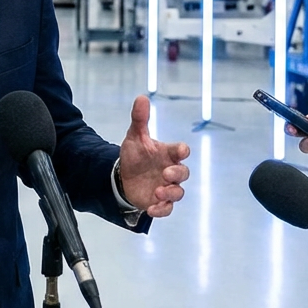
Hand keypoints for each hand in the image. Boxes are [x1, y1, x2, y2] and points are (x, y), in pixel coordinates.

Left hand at [117, 96, 190, 217]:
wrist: (123, 176)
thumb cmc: (135, 155)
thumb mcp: (135, 136)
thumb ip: (140, 119)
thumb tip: (141, 97)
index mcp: (168, 154)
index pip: (181, 151)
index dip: (182, 151)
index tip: (180, 151)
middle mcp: (170, 170)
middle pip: (184, 173)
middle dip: (177, 174)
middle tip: (165, 174)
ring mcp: (167, 186)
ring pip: (178, 192)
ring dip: (170, 193)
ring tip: (157, 191)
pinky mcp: (159, 201)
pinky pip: (167, 209)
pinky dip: (161, 209)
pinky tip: (151, 209)